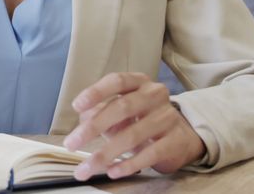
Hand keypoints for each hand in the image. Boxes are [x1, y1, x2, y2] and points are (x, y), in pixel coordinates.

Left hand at [63, 72, 205, 179]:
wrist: (181, 137)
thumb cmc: (143, 119)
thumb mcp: (122, 112)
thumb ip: (102, 112)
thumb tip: (82, 122)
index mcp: (139, 83)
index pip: (117, 81)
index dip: (96, 92)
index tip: (77, 106)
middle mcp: (155, 95)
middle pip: (122, 108)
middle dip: (93, 127)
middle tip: (71, 143)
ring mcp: (168, 117)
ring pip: (133, 135)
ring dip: (105, 154)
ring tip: (86, 167)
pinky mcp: (175, 141)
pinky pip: (150, 154)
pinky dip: (128, 164)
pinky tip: (112, 171)